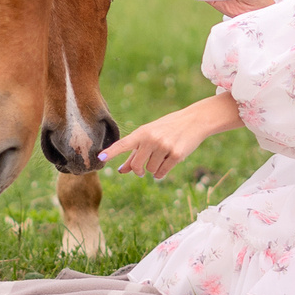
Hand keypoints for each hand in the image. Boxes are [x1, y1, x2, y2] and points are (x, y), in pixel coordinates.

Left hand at [103, 95, 236, 178]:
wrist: (194, 121)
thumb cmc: (167, 128)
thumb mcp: (149, 135)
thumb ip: (134, 153)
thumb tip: (121, 171)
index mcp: (142, 132)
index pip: (124, 144)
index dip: (112, 152)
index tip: (100, 158)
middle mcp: (152, 139)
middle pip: (136, 166)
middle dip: (138, 171)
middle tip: (141, 171)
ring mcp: (164, 147)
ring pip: (150, 171)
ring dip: (153, 169)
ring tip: (161, 158)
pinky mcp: (177, 155)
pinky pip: (162, 173)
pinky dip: (161, 173)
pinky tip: (166, 164)